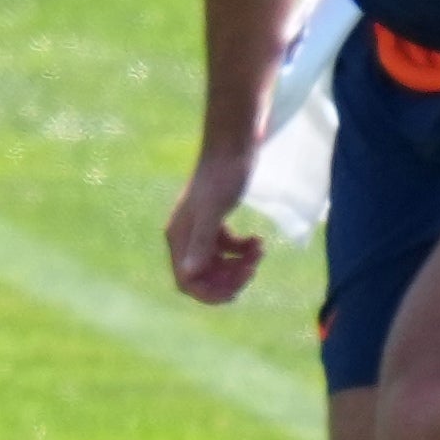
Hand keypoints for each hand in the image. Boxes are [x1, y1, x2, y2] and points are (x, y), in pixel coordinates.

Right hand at [166, 145, 264, 302]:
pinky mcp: (217, 223)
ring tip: (260, 249)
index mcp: (179, 237)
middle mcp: (186, 237)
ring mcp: (202, 230)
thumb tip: (189, 275)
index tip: (238, 286)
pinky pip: (228, 250)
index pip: (187, 282)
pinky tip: (259, 241)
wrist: (232, 147)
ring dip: (241, 264)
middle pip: (205, 278)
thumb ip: (201, 242)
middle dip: (231, 278)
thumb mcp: (213, 210)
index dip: (211, 292)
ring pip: (219, 265)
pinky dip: (245, 251)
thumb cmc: (222, 175)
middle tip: (253, 266)